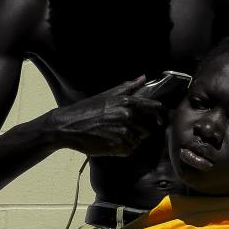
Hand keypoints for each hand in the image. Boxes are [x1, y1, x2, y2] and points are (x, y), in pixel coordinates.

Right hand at [48, 75, 166, 155]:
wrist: (67, 126)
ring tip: (114, 135)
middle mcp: (128, 116)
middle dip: (141, 130)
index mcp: (127, 102)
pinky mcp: (117, 146)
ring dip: (130, 140)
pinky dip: (123, 149)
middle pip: (148, 128)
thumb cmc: (86, 109)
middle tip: (126, 129)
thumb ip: (127, 87)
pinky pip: (129, 150)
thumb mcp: (107, 95)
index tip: (160, 120)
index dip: (161, 115)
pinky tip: (111, 143)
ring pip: (138, 140)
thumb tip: (143, 78)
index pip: (155, 108)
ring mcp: (123, 132)